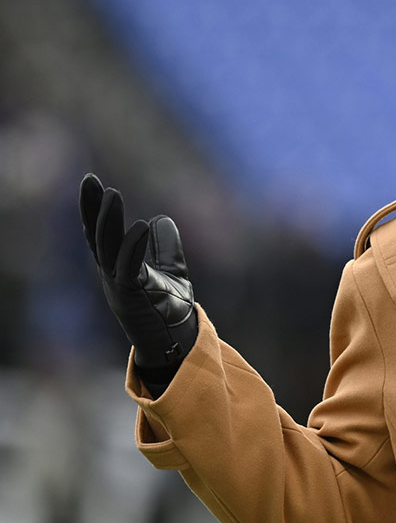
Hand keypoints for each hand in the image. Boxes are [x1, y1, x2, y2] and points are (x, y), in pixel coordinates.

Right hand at [80, 174, 197, 388]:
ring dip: (108, 221)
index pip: (100, 232)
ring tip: (112, 195)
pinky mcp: (132, 297)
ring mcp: (119, 286)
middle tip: (92, 182)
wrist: (177, 340)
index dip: (93, 208)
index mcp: (117, 266)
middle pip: (96, 236)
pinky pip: (129, 268)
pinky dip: (134, 246)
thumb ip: (165, 246)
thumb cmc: (169, 308)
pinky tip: (141, 226)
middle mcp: (112, 274)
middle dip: (92, 209)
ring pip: (107, 249)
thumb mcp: (170, 270)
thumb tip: (162, 218)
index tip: (91, 182)